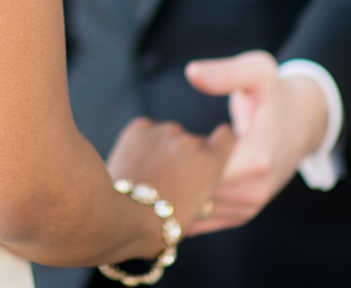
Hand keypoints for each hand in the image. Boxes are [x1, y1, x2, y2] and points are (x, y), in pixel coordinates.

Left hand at [104, 117, 235, 238]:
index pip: (225, 137)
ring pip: (168, 136)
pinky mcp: (141, 126)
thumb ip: (201, 183)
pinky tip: (134, 162)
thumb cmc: (162, 224)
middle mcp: (190, 141)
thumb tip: (195, 176)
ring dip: (162, 148)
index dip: (218, 144)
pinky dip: (142, 142)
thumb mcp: (197, 208)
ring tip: (147, 172)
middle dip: (184, 154)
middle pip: (193, 141)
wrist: (125, 216)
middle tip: (167, 176)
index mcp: (210, 163)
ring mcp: (165, 131)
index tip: (209, 151)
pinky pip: (147, 131)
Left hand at [184, 50, 328, 234]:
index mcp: (257, 158)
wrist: (304, 120)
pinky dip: (186, 204)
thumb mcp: (256, 72)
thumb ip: (224, 73)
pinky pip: (205, 218)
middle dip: (173, 177)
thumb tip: (192, 72)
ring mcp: (250, 206)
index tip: (167, 138)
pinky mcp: (243, 212)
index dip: (177, 157)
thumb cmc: (275, 92)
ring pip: (198, 210)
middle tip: (160, 154)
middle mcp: (255, 190)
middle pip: (197, 194)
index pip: (202, 171)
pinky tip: (175, 179)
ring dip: (178, 190)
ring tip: (167, 165)